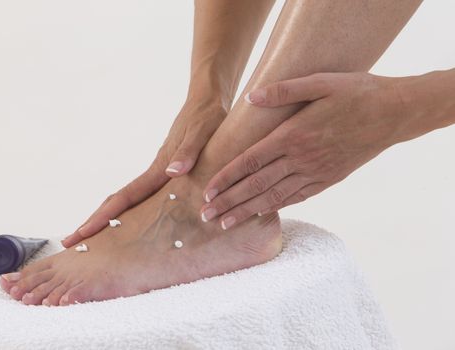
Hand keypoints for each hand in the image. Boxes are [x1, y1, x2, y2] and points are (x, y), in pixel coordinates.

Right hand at [63, 99, 226, 246]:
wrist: (206, 100)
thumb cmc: (207, 117)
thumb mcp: (201, 133)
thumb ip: (188, 152)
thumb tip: (172, 172)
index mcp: (159, 169)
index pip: (125, 198)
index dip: (103, 217)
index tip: (82, 233)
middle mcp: (153, 173)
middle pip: (117, 202)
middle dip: (93, 223)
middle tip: (69, 243)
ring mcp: (157, 173)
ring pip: (127, 201)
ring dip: (107, 219)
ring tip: (91, 240)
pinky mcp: (165, 172)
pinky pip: (142, 197)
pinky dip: (127, 212)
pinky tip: (126, 222)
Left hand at [201, 72, 405, 228]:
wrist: (394, 113)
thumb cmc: (357, 93)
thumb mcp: (321, 82)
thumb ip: (284, 90)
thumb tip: (251, 97)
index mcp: (293, 135)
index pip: (249, 162)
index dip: (225, 179)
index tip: (206, 192)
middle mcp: (301, 159)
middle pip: (256, 186)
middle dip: (228, 202)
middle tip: (204, 216)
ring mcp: (315, 172)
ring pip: (274, 197)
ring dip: (246, 211)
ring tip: (224, 224)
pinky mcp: (328, 179)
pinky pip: (297, 197)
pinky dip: (276, 207)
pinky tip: (261, 214)